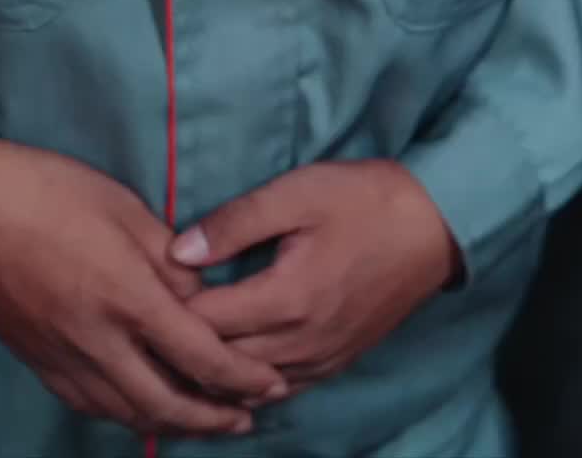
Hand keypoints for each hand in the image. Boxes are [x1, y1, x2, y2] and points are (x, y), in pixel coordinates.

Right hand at [0, 141, 287, 435]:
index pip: (200, 355)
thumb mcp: (122, 206)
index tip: (272, 382)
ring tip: (205, 420)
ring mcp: (65, 357)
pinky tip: (142, 408)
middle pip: (169, 403)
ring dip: (174, 423)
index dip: (242, 376)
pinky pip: (92, 406)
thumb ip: (168, 257)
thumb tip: (201, 295)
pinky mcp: (39, 362)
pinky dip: (127, 415)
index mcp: (127, 295)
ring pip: (129, 414)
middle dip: (216, 417)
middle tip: (249, 416)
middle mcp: (98, 339)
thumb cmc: (47, 190)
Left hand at [169, 160, 460, 394]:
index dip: (171, 307)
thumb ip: (234, 223)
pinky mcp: (338, 361)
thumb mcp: (295, 193)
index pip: (207, 323)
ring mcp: (322, 359)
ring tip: (185, 340)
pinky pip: (284, 387)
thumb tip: (179, 251)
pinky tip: (235, 362)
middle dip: (186, 341)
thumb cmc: (362, 200)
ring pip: (252, 384)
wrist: (432, 227)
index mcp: (287, 300)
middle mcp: (302, 342)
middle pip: (223, 361)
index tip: (149, 285)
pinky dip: (253, 380)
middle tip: (155, 316)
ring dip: (217, 367)